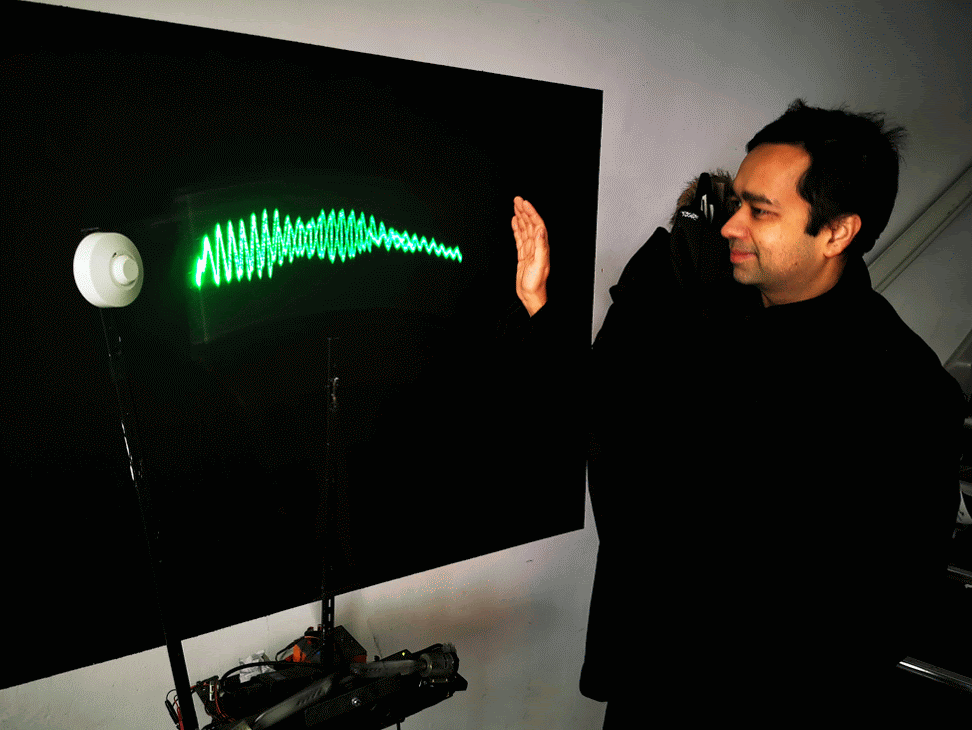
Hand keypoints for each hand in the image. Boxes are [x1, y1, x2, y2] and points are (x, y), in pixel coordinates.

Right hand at [511, 196, 548, 315]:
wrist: (531, 295)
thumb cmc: (536, 283)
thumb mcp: (540, 264)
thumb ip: (541, 246)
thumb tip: (540, 230)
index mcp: (541, 246)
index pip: (536, 224)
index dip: (531, 212)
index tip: (524, 203)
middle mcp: (536, 246)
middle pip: (530, 224)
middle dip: (524, 210)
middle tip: (517, 200)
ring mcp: (530, 250)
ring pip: (524, 229)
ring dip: (521, 217)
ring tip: (516, 206)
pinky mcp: (523, 254)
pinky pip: (520, 238)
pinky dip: (517, 228)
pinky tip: (515, 222)